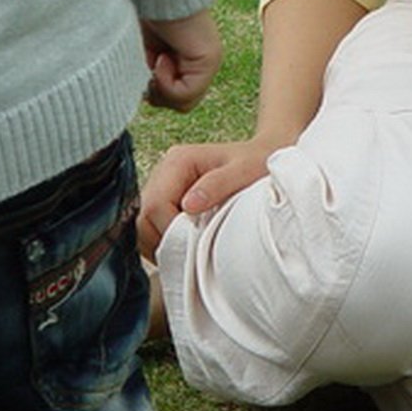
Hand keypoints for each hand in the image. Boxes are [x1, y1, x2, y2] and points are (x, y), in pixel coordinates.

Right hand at [138, 138, 274, 257]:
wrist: (266, 157)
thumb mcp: (246, 170)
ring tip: (194, 250)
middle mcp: (164, 173)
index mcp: (178, 161)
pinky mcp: (168, 204)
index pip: (154, 205)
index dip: (170, 231)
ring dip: (166, 245)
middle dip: (165, 241)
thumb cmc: (259, 162)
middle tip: (194, 252)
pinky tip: (191, 246)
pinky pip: (155, 232)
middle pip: (144, 219)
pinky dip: (169, 244)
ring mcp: (164, 189)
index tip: (195, 243)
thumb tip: (188, 205)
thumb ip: (218, 184)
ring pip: (145, 228)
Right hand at [142, 8, 222, 112]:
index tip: (143, 69)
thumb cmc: (142, 15)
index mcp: (186, 61)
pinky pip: (185, 94)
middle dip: (157, 94)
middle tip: (147, 68)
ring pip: (185, 104)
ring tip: (155, 60)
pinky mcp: (209, 59)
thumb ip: (145, 76)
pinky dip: (165, 82)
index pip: (174, 98)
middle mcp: (201, 63)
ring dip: (160, 88)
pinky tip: (162, 57)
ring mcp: (208, 62)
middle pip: (180, 105)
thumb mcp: (139, 53)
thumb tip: (139, 100)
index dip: (154, 93)